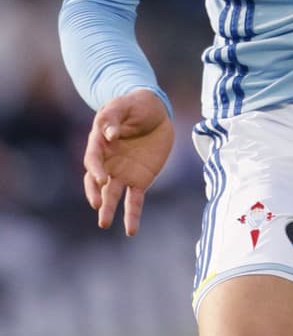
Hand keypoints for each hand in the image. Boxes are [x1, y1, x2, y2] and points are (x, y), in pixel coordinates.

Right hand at [83, 88, 174, 235]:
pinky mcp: (140, 180)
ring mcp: (122, 173)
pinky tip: (131, 230)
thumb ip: (114, 117)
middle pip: (96, 181)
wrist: (155, 111)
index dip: (96, 169)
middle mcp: (108, 162)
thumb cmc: (135, 105)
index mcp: (99, 143)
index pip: (93, 158)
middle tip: (98, 205)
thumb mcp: (123, 105)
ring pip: (112, 194)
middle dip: (95, 193)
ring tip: (104, 223)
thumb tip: (110, 135)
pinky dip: (132, 215)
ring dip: (108, 209)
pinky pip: (134, 200)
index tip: (102, 179)